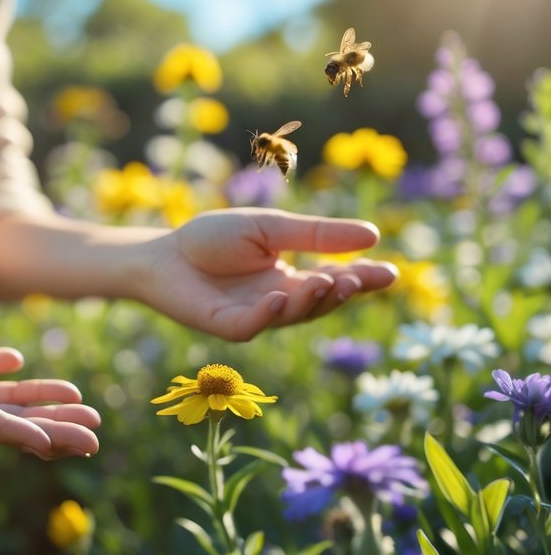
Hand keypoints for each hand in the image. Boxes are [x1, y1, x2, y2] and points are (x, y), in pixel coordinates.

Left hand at [139, 207, 397, 341]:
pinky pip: (255, 325)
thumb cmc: (211, 238)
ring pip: (294, 316)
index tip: (391, 274)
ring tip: (328, 280)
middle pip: (321, 302)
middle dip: (344, 292)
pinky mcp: (229, 326)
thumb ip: (315, 234)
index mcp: (292, 277)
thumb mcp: (269, 227)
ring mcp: (256, 317)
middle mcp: (280, 301)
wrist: (163, 253)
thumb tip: (372, 235)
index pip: (336, 279)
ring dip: (313, 300)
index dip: (363, 279)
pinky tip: (281, 297)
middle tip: (361, 279)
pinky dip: (270, 313)